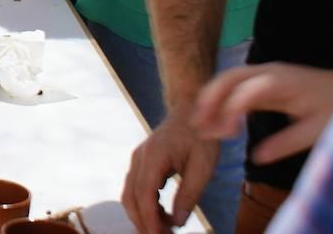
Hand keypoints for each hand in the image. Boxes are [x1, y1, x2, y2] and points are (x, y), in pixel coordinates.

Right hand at [122, 109, 219, 233]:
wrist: (190, 110)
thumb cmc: (200, 137)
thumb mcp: (203, 167)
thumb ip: (189, 195)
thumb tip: (178, 221)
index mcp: (154, 157)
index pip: (144, 194)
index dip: (150, 219)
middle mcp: (140, 158)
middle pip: (131, 197)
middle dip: (143, 221)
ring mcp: (138, 159)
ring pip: (130, 194)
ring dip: (143, 215)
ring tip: (164, 229)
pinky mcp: (142, 162)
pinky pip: (136, 187)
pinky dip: (145, 205)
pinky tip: (162, 214)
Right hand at [192, 62, 332, 164]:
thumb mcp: (317, 131)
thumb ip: (286, 143)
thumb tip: (256, 158)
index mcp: (280, 81)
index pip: (245, 91)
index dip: (230, 111)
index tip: (226, 135)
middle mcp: (267, 72)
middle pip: (227, 78)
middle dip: (208, 100)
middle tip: (196, 125)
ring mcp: (263, 73)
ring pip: (226, 79)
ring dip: (210, 99)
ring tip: (199, 125)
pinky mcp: (262, 80)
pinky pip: (234, 86)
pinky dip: (220, 100)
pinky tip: (215, 119)